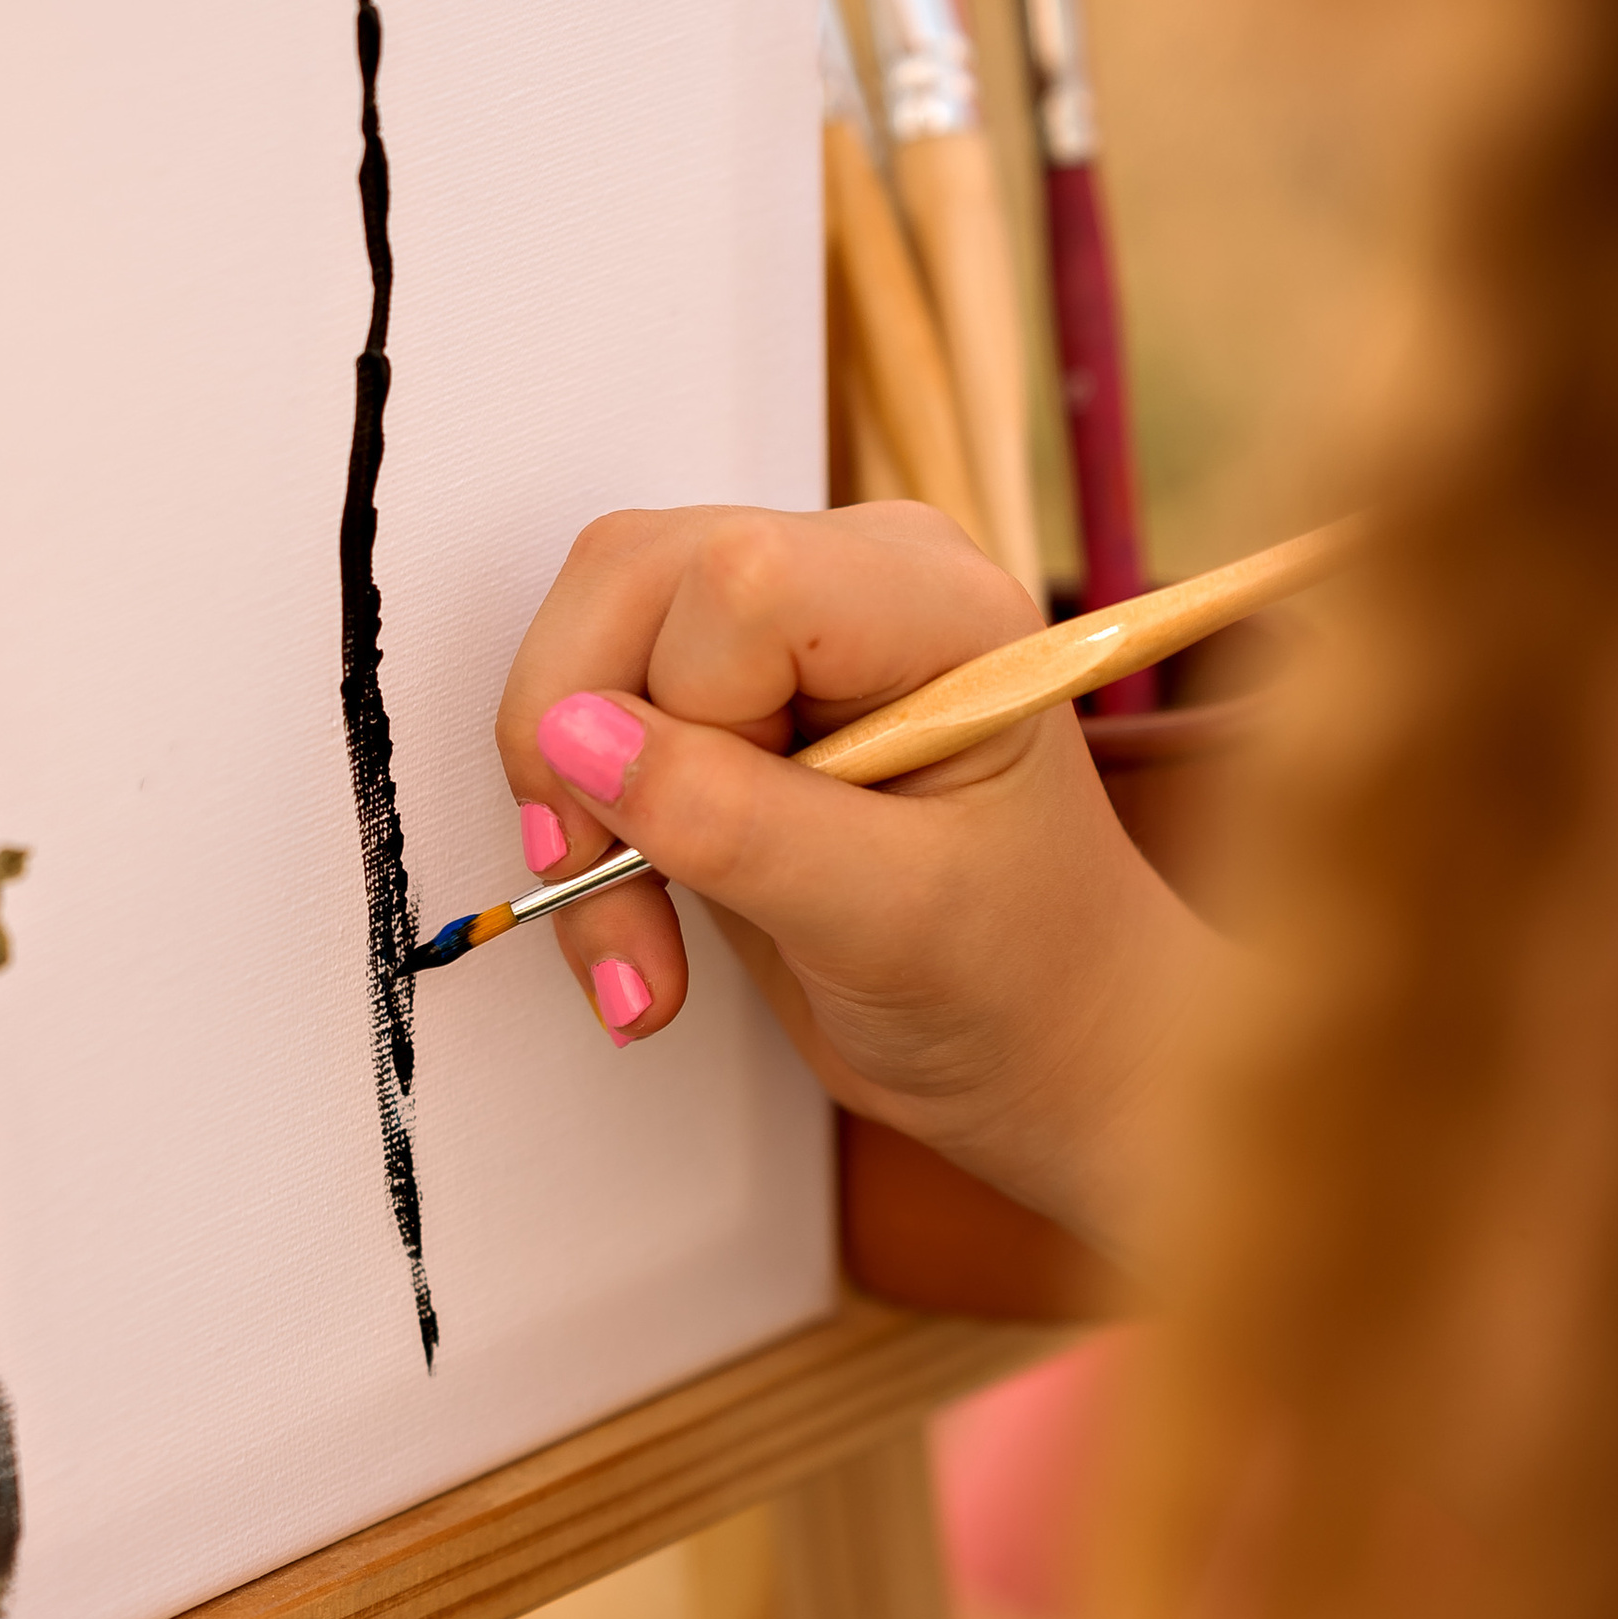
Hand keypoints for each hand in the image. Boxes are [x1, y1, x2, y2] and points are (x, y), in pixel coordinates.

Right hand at [494, 503, 1214, 1257]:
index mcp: (937, 607)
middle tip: (616, 907)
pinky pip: (590, 710)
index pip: (734, 578)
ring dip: (572, 814)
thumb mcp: (889, 920)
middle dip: (579, 755)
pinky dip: (585, 834)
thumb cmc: (1020, 978)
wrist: (1045, 1040)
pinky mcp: (728, 693)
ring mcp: (784, 631)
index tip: (701, 845)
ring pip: (589, 643)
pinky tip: (641, 939)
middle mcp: (854, 581)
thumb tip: (573, 735)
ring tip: (640, 960)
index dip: (680, 708)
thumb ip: (734, 821)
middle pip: (629, 579)